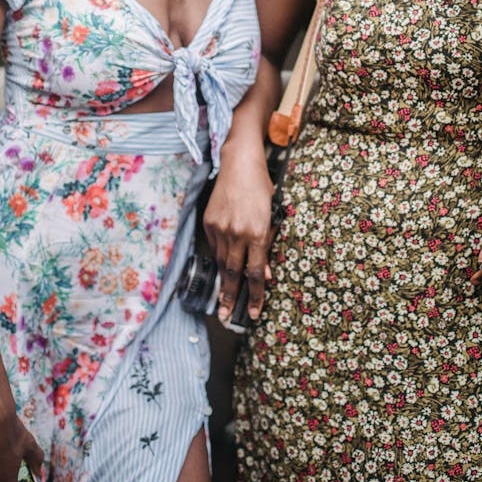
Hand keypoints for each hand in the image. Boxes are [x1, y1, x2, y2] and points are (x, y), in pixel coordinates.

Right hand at [203, 149, 274, 321]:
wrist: (239, 165)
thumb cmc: (262, 189)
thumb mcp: (272, 217)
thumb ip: (268, 246)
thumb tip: (266, 274)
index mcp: (258, 233)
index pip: (257, 274)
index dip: (256, 296)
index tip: (255, 313)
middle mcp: (237, 233)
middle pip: (234, 274)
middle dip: (231, 298)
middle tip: (227, 316)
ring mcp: (220, 228)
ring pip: (222, 262)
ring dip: (224, 282)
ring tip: (223, 300)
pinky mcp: (209, 222)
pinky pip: (215, 246)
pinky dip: (220, 256)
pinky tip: (223, 264)